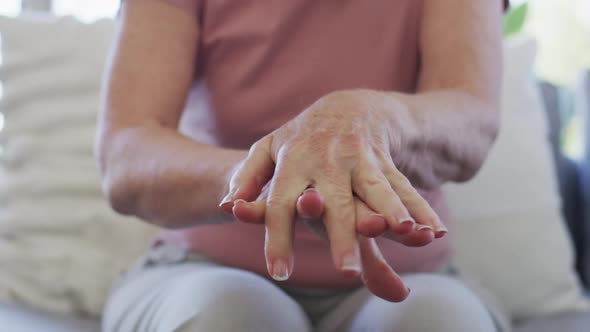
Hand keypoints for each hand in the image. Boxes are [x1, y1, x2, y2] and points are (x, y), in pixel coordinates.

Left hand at [220, 90, 446, 281]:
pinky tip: (434, 231)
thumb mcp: (270, 151)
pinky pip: (405, 188)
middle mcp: (328, 161)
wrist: (348, 105)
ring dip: (394, 214)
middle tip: (346, 273)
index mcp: (294, 161)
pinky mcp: (385, 162)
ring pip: (378, 191)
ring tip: (408, 235)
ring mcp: (361, 160)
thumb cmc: (302, 138)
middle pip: (335, 203)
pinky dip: (421, 209)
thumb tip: (226, 205)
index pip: (282, 204)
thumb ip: (248, 177)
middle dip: (342, 236)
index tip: (280, 272)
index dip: (279, 236)